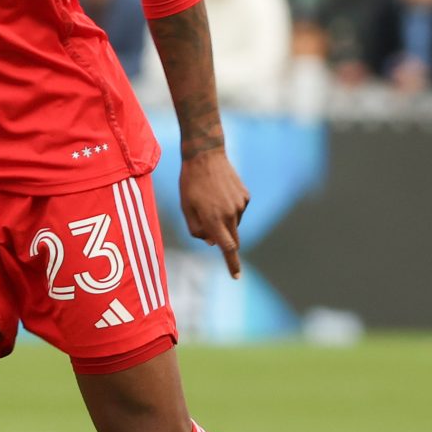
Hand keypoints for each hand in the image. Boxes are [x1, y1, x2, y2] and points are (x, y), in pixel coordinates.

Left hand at [179, 149, 249, 279]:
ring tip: (210, 201)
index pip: (227, 248)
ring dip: (224, 221)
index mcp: (213, 219)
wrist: (205, 155)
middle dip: (225, 241)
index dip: (232, 264)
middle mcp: (230, 214)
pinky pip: (238, 211)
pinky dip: (230, 209)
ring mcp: (240, 204)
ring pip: (234, 224)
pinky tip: (220, 193)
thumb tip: (213, 242)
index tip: (236, 276)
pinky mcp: (245, 196)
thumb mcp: (186, 208)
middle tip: (211, 225)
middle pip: (232, 239)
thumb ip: (197, 230)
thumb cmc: (190, 183)